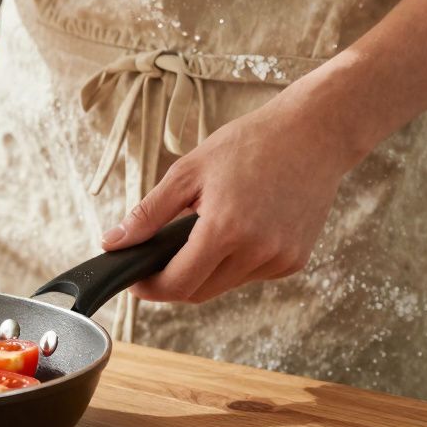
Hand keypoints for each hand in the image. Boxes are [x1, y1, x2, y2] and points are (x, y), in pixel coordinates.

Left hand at [100, 93, 359, 302]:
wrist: (314, 134)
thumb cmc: (248, 145)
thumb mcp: (187, 172)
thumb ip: (148, 214)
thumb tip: (112, 243)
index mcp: (227, 230)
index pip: (178, 284)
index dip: (150, 289)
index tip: (134, 280)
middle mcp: (258, 252)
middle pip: (199, 292)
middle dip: (172, 282)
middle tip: (155, 260)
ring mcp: (281, 260)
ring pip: (224, 285)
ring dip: (204, 271)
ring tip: (200, 232)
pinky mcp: (296, 261)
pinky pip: (251, 275)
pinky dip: (234, 262)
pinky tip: (236, 231)